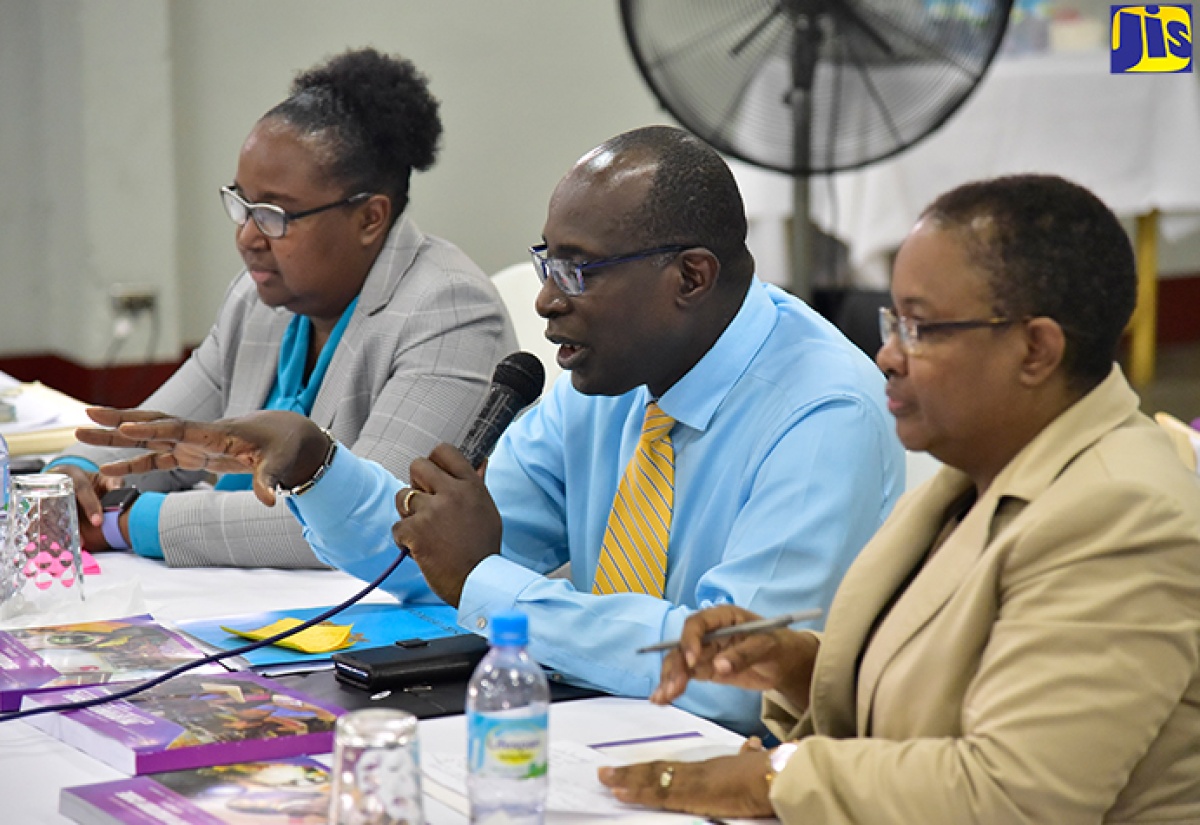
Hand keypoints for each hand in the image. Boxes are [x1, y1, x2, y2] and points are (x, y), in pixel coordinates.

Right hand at [46, 463, 121, 550]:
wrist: (60, 477)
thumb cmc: (86, 480)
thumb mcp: (101, 477)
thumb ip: (112, 482)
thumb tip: (119, 489)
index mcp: (72, 474)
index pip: (83, 489)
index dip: (91, 506)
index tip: (98, 522)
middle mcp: (55, 483)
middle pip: (61, 504)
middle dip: (72, 523)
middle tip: (83, 540)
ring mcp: (42, 495)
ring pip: (47, 514)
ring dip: (58, 532)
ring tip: (70, 546)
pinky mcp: (35, 506)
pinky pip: (38, 521)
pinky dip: (46, 534)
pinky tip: (56, 546)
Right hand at [75, 407, 330, 505]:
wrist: (288, 436)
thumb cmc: (283, 446)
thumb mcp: (279, 463)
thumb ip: (269, 480)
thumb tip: (269, 500)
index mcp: (217, 433)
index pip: (180, 429)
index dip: (154, 429)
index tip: (127, 427)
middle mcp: (199, 434)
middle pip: (153, 424)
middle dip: (120, 419)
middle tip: (86, 414)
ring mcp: (193, 443)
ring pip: (148, 438)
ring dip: (116, 437)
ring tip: (81, 432)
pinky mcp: (193, 454)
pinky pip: (156, 459)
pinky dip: (133, 464)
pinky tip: (109, 472)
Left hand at [391, 443, 500, 606]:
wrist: (479, 582)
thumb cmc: (483, 550)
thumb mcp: (488, 511)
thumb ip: (477, 486)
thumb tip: (480, 462)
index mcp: (471, 485)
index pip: (444, 451)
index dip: (434, 462)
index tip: (433, 479)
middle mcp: (453, 493)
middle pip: (417, 466)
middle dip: (416, 484)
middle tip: (424, 505)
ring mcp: (433, 511)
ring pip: (402, 496)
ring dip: (408, 514)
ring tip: (423, 531)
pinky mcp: (417, 532)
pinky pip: (397, 527)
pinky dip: (403, 540)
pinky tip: (418, 550)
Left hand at [597, 751, 774, 817]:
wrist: (779, 774)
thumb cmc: (772, 770)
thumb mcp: (756, 761)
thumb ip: (747, 754)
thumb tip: (750, 744)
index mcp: (710, 767)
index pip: (673, 768)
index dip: (648, 769)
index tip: (627, 770)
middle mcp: (698, 771)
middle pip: (658, 771)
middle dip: (629, 773)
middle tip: (604, 772)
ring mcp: (694, 782)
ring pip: (654, 780)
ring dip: (627, 780)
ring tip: (606, 780)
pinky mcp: (694, 794)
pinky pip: (660, 794)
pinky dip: (639, 792)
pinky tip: (622, 792)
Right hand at [651, 604, 819, 712]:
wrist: (785, 663)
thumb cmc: (779, 646)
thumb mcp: (766, 646)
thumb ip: (743, 655)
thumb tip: (719, 667)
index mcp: (722, 617)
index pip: (697, 624)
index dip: (690, 641)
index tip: (692, 662)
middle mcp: (708, 632)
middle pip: (683, 645)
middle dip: (675, 666)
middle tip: (672, 688)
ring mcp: (705, 651)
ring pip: (680, 663)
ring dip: (669, 678)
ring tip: (663, 698)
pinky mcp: (705, 669)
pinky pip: (685, 676)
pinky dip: (673, 686)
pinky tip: (662, 699)